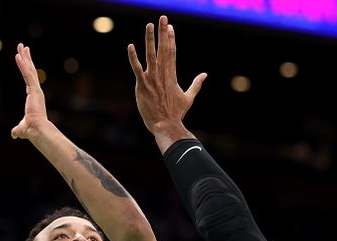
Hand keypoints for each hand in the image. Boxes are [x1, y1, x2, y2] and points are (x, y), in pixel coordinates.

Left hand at [11, 43, 49, 139]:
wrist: (37, 131)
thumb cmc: (32, 130)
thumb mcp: (22, 128)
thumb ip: (18, 129)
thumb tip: (14, 135)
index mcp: (34, 97)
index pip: (29, 79)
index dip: (27, 69)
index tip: (24, 60)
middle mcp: (37, 91)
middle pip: (31, 71)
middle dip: (27, 58)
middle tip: (24, 47)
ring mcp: (36, 90)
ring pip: (29, 70)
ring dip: (25, 57)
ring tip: (21, 46)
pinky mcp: (34, 90)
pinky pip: (27, 75)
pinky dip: (23, 65)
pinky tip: (18, 56)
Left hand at [127, 16, 206, 134]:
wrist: (166, 126)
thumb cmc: (176, 114)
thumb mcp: (189, 98)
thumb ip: (196, 85)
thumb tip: (205, 75)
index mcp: (172, 76)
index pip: (172, 52)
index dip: (171, 38)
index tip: (170, 26)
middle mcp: (163, 75)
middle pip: (164, 49)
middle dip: (163, 32)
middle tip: (163, 17)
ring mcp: (152, 79)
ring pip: (151, 55)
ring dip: (150, 39)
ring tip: (150, 25)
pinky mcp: (142, 86)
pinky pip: (137, 69)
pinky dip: (133, 58)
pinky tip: (130, 46)